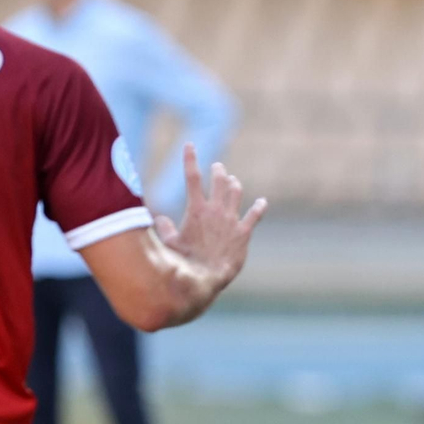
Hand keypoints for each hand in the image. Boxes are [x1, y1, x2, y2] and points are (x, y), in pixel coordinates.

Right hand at [153, 144, 266, 287]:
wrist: (205, 278)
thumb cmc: (184, 262)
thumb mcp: (169, 244)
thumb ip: (164, 228)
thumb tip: (160, 219)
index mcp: (196, 209)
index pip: (191, 178)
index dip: (190, 159)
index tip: (189, 144)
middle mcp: (215, 210)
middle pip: (219, 181)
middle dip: (218, 171)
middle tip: (218, 168)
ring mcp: (231, 220)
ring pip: (236, 193)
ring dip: (234, 185)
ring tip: (232, 182)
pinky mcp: (244, 233)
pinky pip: (254, 216)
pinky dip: (259, 208)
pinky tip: (262, 203)